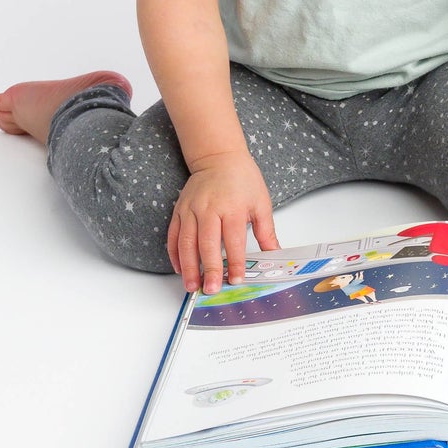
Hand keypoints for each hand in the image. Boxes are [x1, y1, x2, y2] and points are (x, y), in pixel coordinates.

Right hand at [166, 150, 278, 293]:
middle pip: (207, 244)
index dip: (235, 262)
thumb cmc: (242, 179)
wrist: (219, 157)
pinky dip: (174, 254)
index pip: (233, 241)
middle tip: (211, 289)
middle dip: (209, 269)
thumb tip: (275, 254)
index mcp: (232, 208)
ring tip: (191, 286)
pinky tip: (180, 268)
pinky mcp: (179, 210)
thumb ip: (266, 231)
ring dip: (188, 267)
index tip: (237, 279)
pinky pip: (173, 235)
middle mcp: (209, 209)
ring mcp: (191, 210)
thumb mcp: (261, 203)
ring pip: (186, 242)